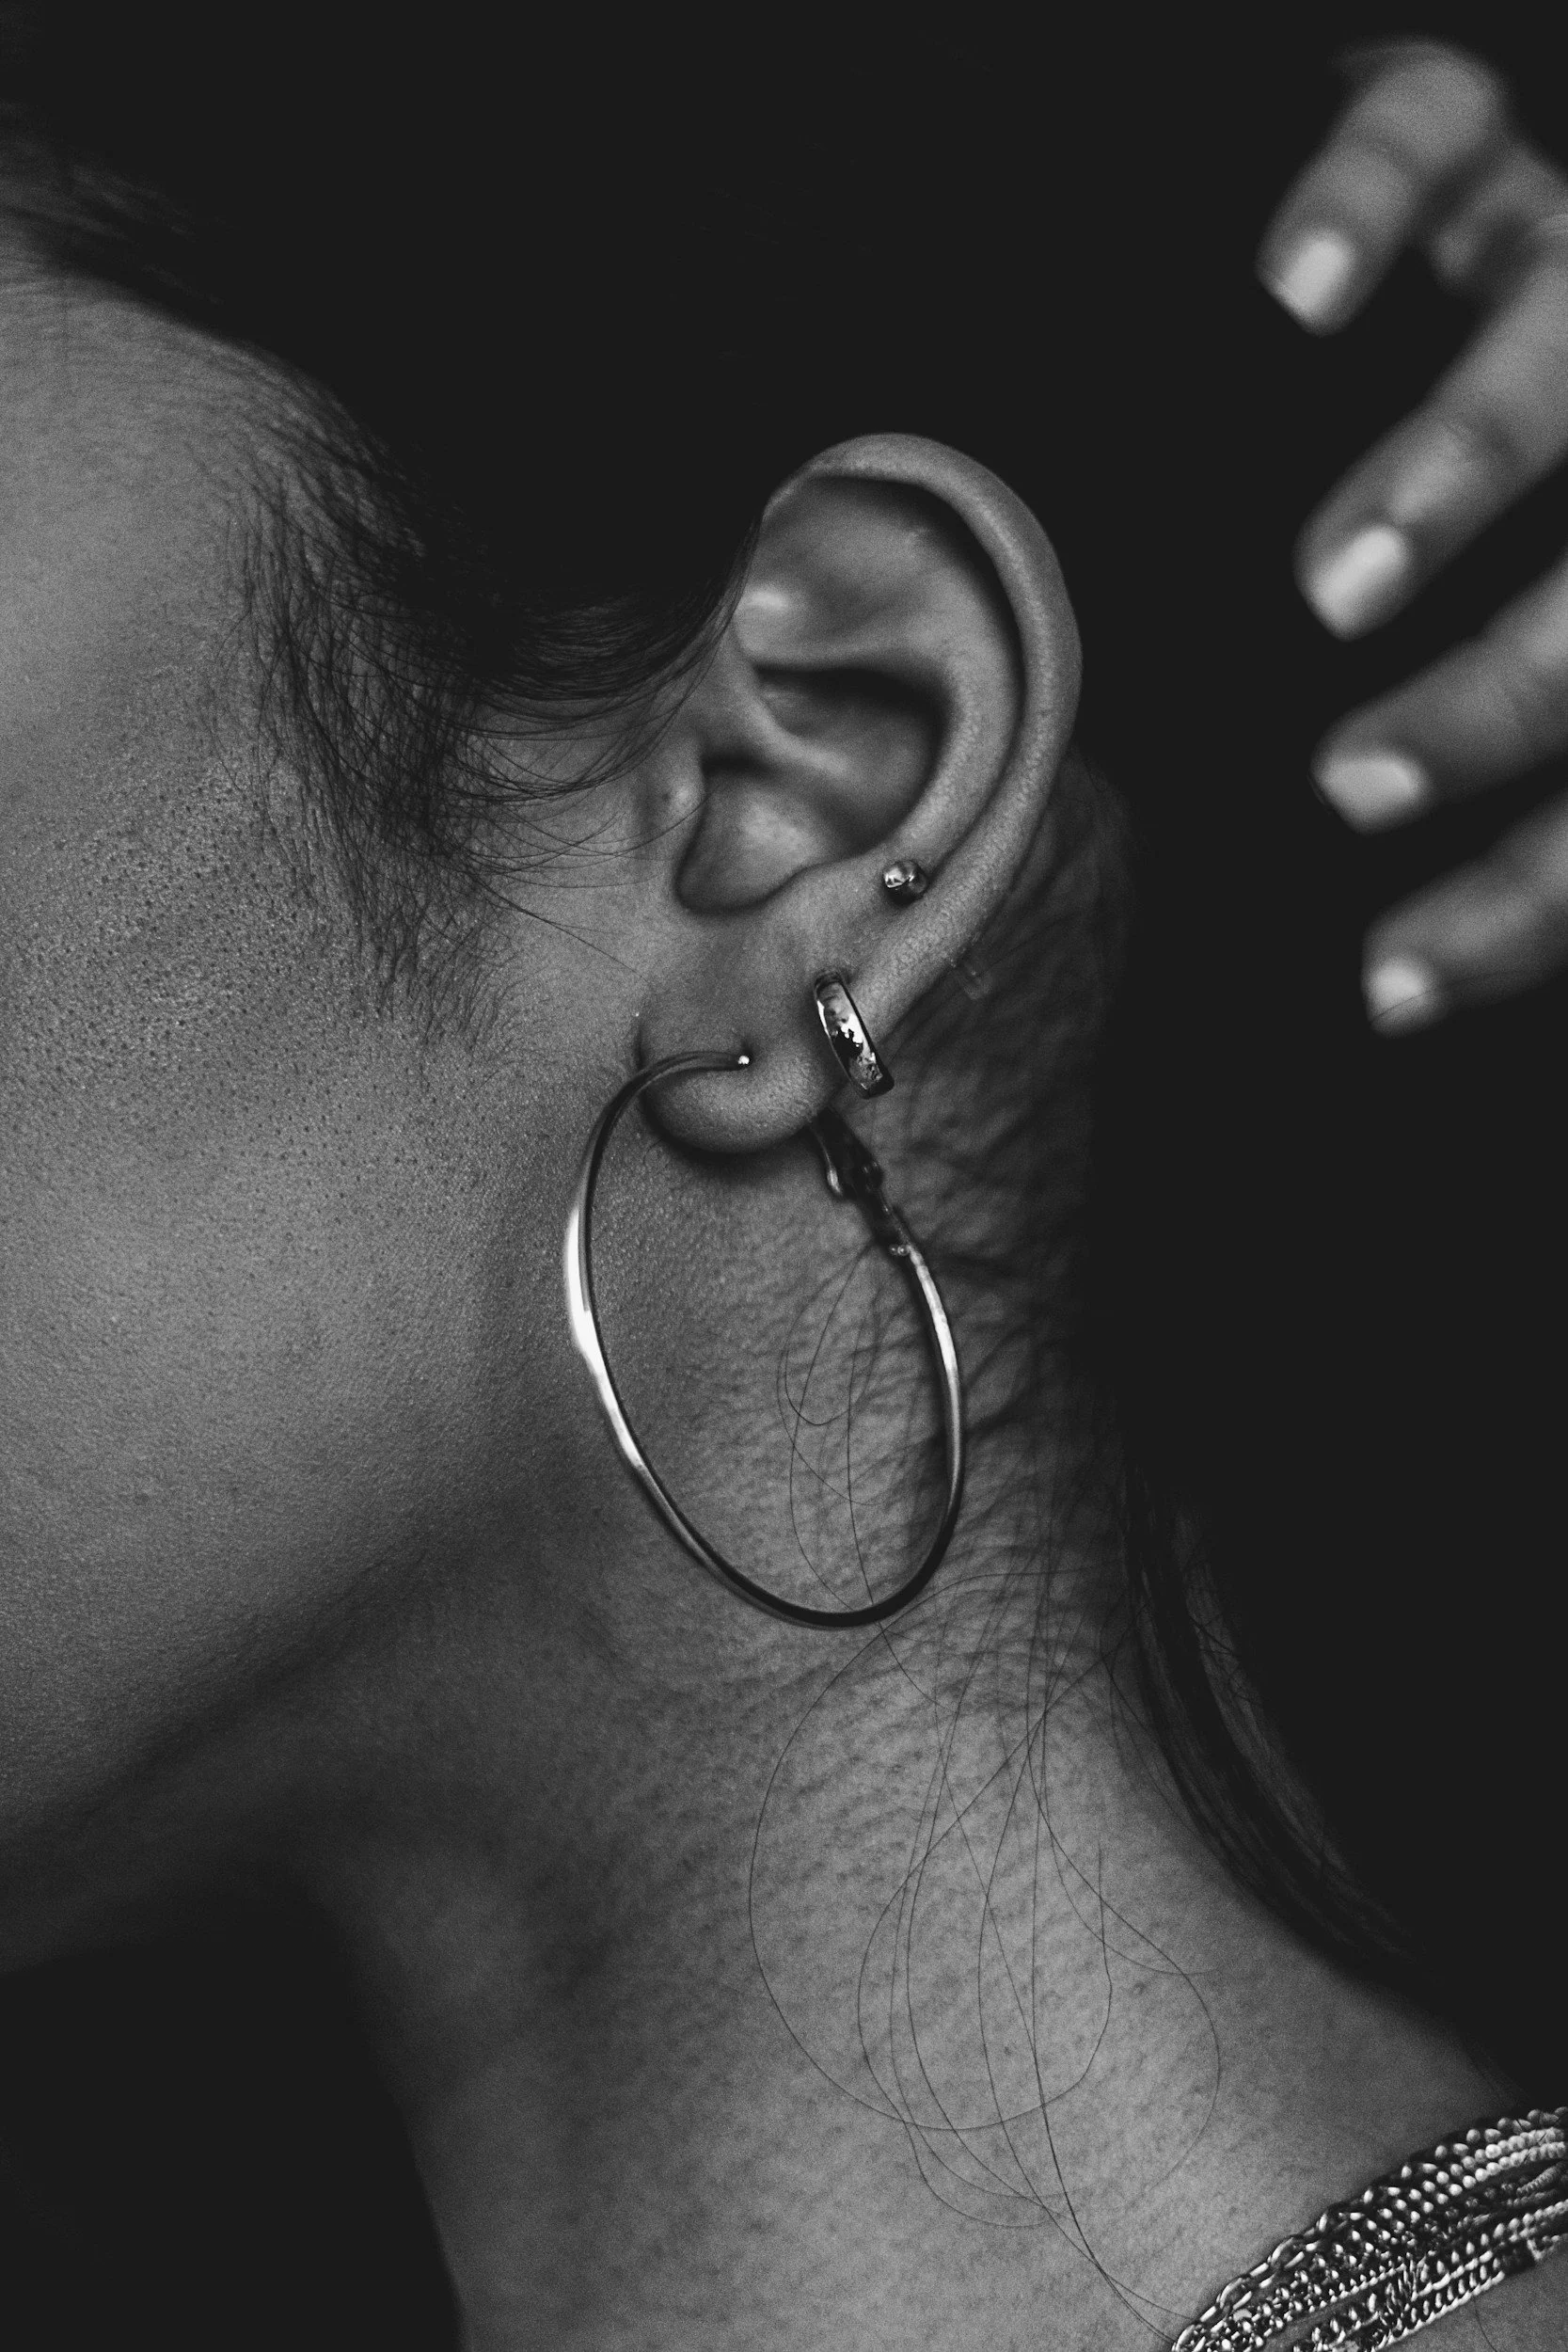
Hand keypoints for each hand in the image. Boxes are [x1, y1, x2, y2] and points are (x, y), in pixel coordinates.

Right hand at [1259, 40, 1567, 1033]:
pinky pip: (1440, 140)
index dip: (1524, 902)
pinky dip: (1369, 206)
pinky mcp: (1483, 146)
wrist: (1468, 262)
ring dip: (1460, 478)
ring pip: (1560, 349)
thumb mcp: (1480, 667)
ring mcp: (1566, 264)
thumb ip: (1471, 780)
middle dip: (1495, 703)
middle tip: (1353, 784)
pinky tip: (1299, 293)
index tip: (1388, 987)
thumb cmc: (1475, 541)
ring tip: (1339, 588)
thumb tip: (1362, 983)